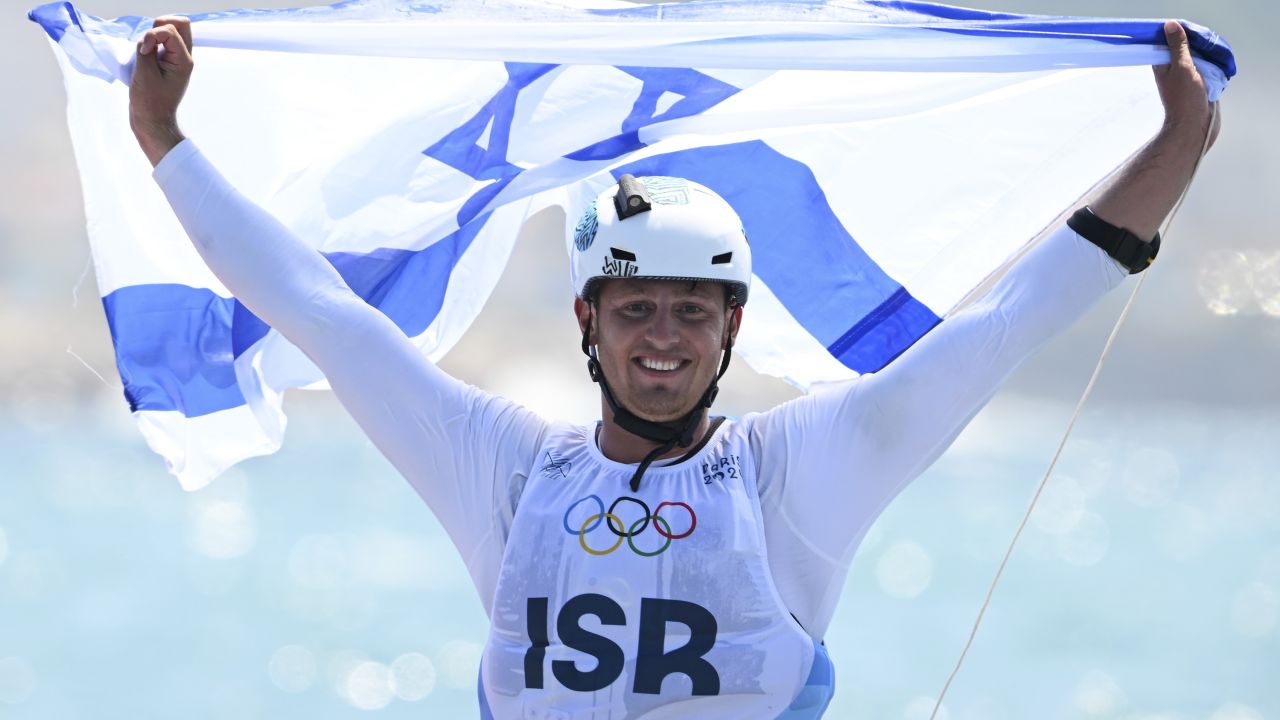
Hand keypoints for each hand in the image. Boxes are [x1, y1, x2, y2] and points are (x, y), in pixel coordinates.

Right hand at [130, 16, 193, 166]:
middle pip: (181, 25)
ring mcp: (177, 60)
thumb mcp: (144, 72)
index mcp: (184, 61)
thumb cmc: (149, 101)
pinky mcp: (168, 63)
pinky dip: (152, 41)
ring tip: (145, 50)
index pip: (171, 31)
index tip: (144, 52)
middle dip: (160, 25)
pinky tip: (144, 54)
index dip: (152, 35)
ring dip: (155, 33)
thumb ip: (146, 48)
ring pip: (172, 32)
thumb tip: (147, 37)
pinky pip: (163, 42)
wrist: (152, 121)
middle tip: (147, 41)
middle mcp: (184, 58)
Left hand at [1153, 20, 1219, 150]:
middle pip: (1186, 48)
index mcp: (1163, 64)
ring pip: (1198, 58)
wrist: (1194, 126)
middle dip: (1198, 45)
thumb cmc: (1184, 99)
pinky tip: (1219, 67)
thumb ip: (1177, 46)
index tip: (1194, 35)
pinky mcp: (1198, 84)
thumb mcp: (1181, 66)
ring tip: (1215, 59)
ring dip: (1208, 56)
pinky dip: (1213, 66)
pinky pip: (1206, 69)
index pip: (1169, 40)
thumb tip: (1170, 25)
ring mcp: (1186, 77)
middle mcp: (1173, 69)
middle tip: (1207, 48)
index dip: (1182, 34)